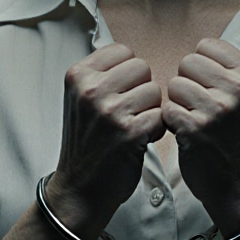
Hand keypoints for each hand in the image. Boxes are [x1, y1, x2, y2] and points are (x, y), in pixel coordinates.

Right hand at [46, 44, 164, 237]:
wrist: (78, 188)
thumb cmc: (87, 142)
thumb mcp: (80, 99)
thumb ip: (101, 74)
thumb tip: (131, 54)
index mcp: (77, 75)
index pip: (124, 51)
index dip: (129, 74)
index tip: (119, 94)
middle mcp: (90, 90)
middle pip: (142, 67)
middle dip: (142, 89)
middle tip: (129, 112)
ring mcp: (109, 111)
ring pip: (155, 91)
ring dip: (151, 110)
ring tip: (133, 127)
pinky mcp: (129, 133)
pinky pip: (161, 116)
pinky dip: (156, 130)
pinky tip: (140, 141)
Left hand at [163, 38, 239, 234]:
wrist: (239, 184)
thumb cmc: (236, 136)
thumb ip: (227, 69)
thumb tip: (199, 46)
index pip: (206, 45)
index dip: (200, 67)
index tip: (210, 88)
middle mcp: (238, 88)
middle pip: (187, 62)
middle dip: (187, 83)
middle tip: (200, 106)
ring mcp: (218, 108)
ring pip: (174, 84)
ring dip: (178, 103)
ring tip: (195, 120)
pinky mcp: (196, 127)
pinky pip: (166, 108)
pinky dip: (171, 121)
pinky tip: (187, 133)